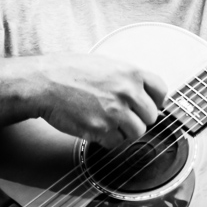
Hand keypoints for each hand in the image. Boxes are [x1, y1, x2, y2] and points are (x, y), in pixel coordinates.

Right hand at [33, 53, 167, 149]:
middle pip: (151, 116)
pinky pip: (117, 142)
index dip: (156, 101)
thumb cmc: (70, 71)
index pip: (162, 91)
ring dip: (125, 131)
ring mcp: (116, 112)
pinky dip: (109, 139)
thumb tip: (143, 92)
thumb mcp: (106, 64)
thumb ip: (127, 78)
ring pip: (137, 132)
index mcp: (132, 73)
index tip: (149, 105)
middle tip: (123, 116)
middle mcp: (128, 92)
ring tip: (109, 122)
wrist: (45, 83)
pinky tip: (97, 127)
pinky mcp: (101, 129)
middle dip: (139, 118)